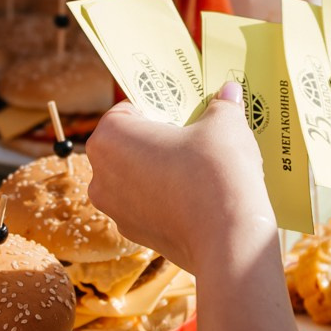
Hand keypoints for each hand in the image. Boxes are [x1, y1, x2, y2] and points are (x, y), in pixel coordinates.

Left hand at [85, 83, 274, 276]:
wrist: (228, 237)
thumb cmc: (215, 171)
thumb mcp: (224, 124)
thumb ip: (222, 106)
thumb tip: (229, 93)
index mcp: (109, 137)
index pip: (129, 109)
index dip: (159, 106)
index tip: (184, 109)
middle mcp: (101, 174)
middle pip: (130, 143)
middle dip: (160, 138)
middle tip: (195, 133)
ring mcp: (115, 209)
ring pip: (138, 176)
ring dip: (162, 169)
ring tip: (200, 165)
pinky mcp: (135, 234)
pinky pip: (148, 205)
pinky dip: (167, 198)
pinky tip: (198, 194)